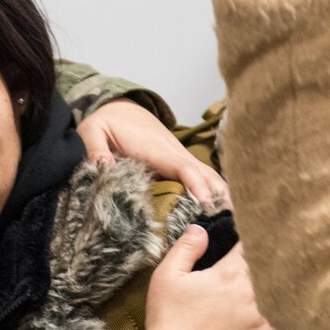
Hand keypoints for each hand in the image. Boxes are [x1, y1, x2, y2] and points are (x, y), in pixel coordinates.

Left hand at [77, 100, 228, 207]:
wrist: (120, 107)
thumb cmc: (106, 121)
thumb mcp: (92, 130)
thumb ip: (96, 149)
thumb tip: (105, 167)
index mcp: (155, 148)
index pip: (182, 167)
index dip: (196, 184)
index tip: (207, 203)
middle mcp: (174, 153)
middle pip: (205, 174)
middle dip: (220, 195)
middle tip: (233, 221)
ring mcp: (180, 158)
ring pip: (209, 177)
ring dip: (223, 196)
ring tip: (236, 222)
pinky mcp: (180, 164)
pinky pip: (202, 179)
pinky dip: (216, 192)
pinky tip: (225, 212)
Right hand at [143, 227, 290, 329]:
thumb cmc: (167, 322)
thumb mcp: (166, 277)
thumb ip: (185, 249)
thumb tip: (200, 228)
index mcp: (229, 274)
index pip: (253, 247)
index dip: (260, 239)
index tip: (265, 235)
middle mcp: (252, 294)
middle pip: (276, 269)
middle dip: (280, 262)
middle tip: (292, 255)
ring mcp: (264, 321)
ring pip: (290, 297)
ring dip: (292, 289)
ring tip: (302, 282)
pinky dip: (300, 323)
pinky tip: (304, 317)